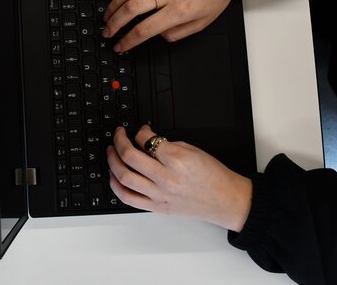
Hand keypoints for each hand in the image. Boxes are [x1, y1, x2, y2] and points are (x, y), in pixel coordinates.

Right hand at [98, 0, 258, 50]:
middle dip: (115, 24)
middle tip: (107, 32)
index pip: (146, 29)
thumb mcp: (204, 22)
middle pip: (132, 9)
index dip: (128, 40)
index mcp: (180, 9)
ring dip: (113, 6)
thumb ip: (179, 33)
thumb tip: (158, 36)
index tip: (120, 46)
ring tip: (106, 17)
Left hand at [106, 125, 251, 231]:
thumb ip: (166, 145)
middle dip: (119, 141)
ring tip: (111, 152)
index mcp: (177, 160)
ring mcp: (160, 195)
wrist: (225, 200)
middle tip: (118, 135)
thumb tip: (145, 139)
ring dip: (112, 161)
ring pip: (124, 177)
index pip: (145, 140)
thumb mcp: (192, 150)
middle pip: (129, 157)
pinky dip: (116, 186)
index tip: (140, 130)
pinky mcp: (158, 208)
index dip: (139, 131)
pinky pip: (129, 199)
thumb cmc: (212, 175)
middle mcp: (166, 178)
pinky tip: (113, 176)